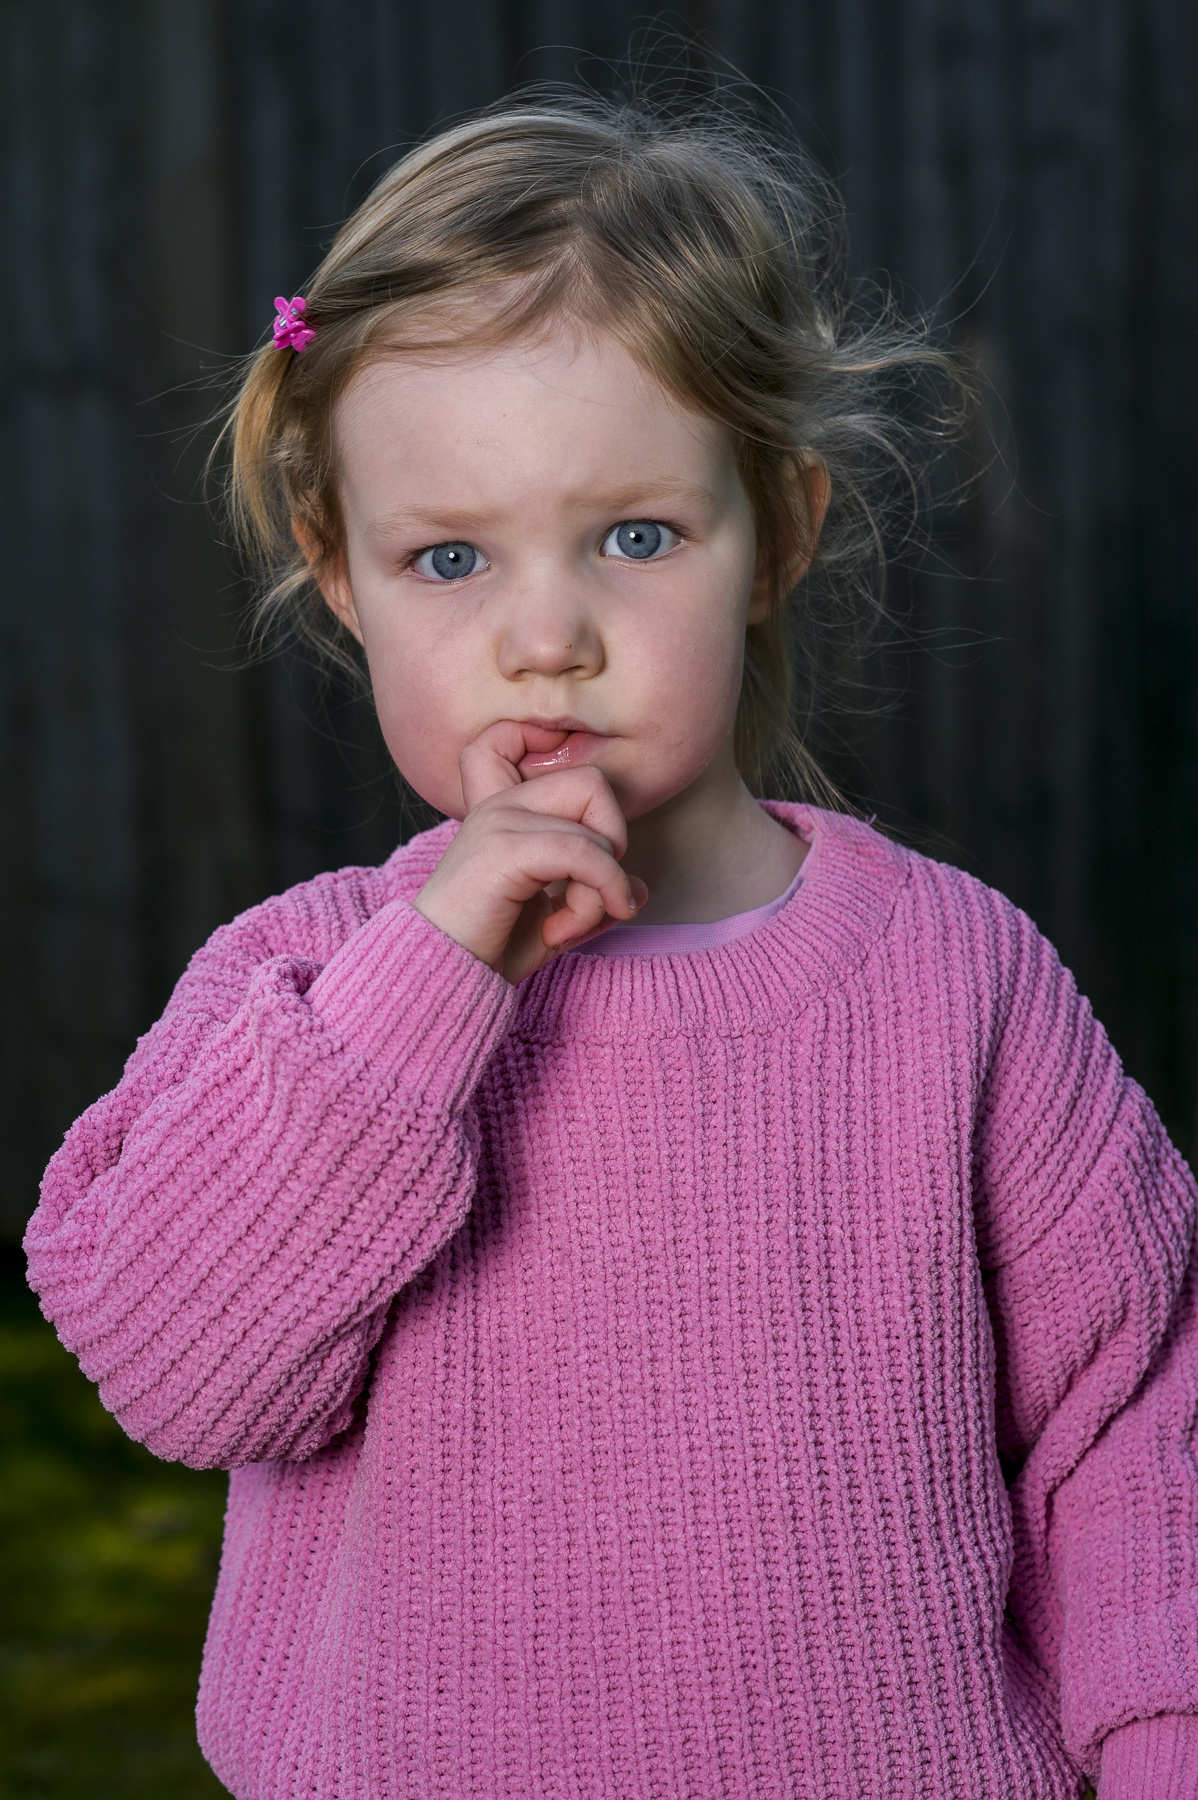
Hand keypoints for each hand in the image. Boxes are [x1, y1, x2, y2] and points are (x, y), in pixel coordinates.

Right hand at [412, 721, 648, 982]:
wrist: (440, 975)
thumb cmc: (488, 947)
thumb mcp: (553, 918)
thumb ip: (593, 896)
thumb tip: (638, 888)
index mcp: (508, 809)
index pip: (543, 750)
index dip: (579, 776)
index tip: (588, 834)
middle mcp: (502, 805)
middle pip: (595, 784)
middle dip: (613, 843)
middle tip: (589, 892)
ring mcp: (502, 821)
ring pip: (597, 830)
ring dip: (601, 890)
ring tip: (566, 925)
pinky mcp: (506, 849)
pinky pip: (585, 855)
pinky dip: (596, 895)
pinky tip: (560, 932)